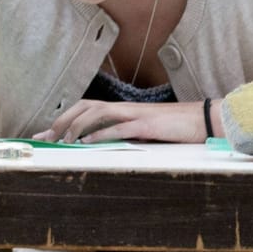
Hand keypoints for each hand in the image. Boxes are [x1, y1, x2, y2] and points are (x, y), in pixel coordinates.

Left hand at [34, 99, 204, 143]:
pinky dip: (100, 134)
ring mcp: (136, 114)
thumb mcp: (148, 131)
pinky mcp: (147, 125)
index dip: (65, 118)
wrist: (206, 119)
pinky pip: (119, 128)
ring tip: (62, 139)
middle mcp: (126, 108)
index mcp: (125, 109)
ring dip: (76, 125)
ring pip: (97, 113)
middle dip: (62, 120)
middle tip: (46, 137)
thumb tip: (109, 145)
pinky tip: (86, 143)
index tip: (47, 133)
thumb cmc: (179, 127)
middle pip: (85, 106)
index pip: (88, 108)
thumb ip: (129, 134)